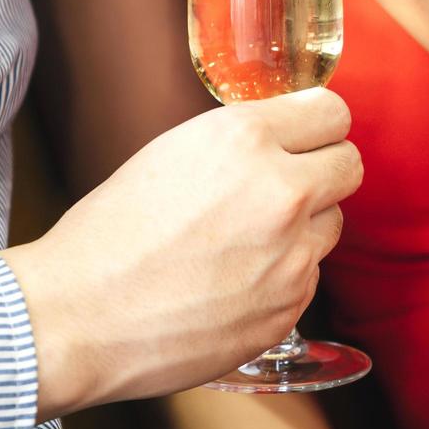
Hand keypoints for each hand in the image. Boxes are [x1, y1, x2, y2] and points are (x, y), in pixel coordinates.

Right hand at [0, 88, 361, 420]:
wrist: (78, 317)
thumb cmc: (111, 232)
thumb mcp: (175, 152)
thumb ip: (242, 141)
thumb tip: (284, 138)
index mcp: (245, 138)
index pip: (333, 112)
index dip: (318, 124)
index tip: (308, 135)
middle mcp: (282, 191)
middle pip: (350, 164)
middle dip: (324, 170)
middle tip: (289, 184)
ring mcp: (292, 254)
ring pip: (333, 224)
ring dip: (304, 227)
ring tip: (245, 241)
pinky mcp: (290, 306)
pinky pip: (309, 276)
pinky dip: (284, 276)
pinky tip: (234, 282)